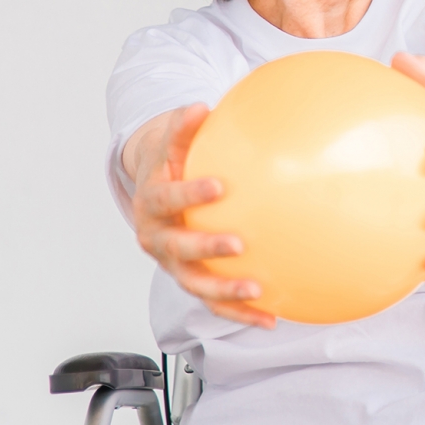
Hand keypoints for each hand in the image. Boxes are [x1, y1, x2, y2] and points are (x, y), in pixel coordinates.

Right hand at [128, 105, 275, 329]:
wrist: (154, 186)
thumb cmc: (171, 160)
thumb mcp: (174, 140)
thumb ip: (186, 127)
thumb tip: (199, 107)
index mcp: (152, 201)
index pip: (168, 198)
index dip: (189, 194)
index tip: (219, 186)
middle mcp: (158, 237)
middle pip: (178, 248)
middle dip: (207, 248)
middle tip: (239, 243)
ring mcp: (174, 263)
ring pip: (195, 283)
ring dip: (224, 291)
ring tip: (256, 290)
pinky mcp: (192, 279)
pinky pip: (215, 301)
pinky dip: (240, 312)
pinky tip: (271, 317)